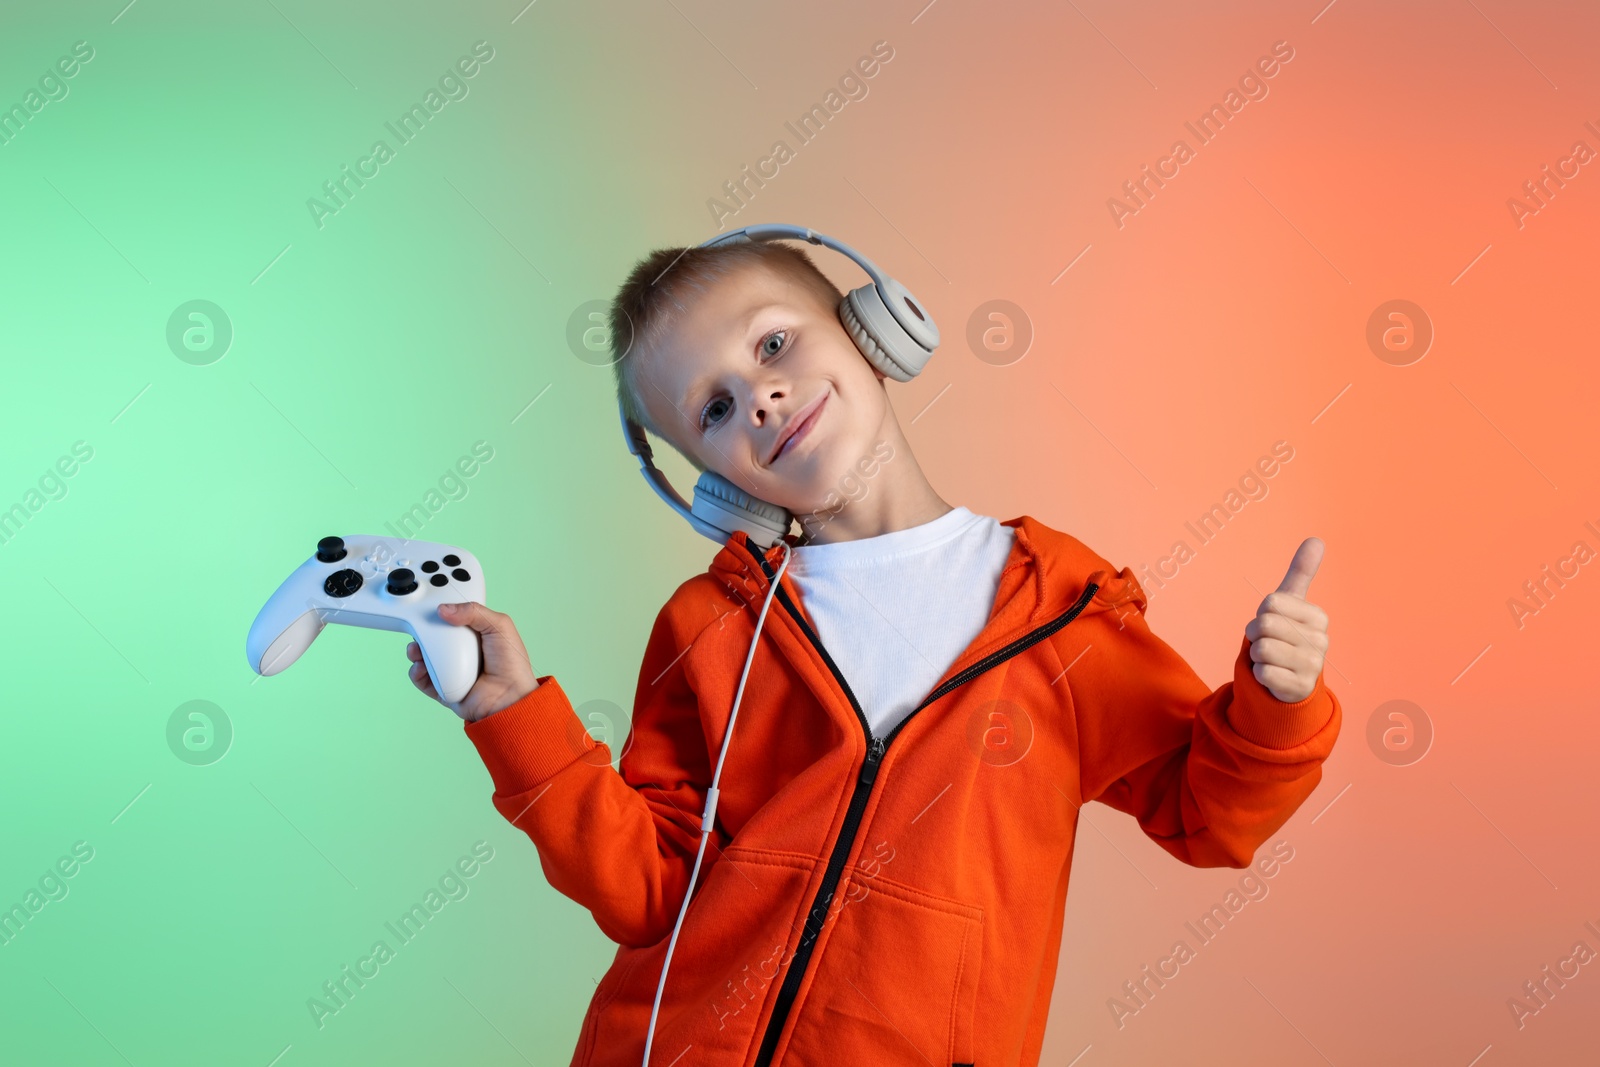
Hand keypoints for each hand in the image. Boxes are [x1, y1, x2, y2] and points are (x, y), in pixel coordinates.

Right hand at [407, 602, 538, 722]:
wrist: (510, 697)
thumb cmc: (511, 663)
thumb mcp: (499, 626)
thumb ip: (474, 612)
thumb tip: (443, 610)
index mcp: (474, 635)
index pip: (451, 621)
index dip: (439, 615)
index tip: (429, 611)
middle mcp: (461, 652)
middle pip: (433, 639)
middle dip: (421, 633)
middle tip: (417, 629)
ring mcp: (451, 671)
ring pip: (424, 659)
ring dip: (415, 652)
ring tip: (415, 649)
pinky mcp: (443, 689)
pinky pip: (423, 681)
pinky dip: (416, 673)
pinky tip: (420, 667)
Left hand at [1244, 537, 1329, 703]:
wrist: (1290, 679)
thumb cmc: (1286, 635)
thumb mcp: (1292, 603)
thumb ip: (1302, 572)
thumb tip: (1316, 539)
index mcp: (1318, 616)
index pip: (1271, 602)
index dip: (1261, 613)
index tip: (1273, 623)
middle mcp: (1321, 640)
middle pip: (1264, 624)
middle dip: (1255, 634)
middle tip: (1267, 642)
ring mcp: (1313, 665)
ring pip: (1261, 649)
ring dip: (1257, 655)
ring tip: (1272, 659)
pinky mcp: (1300, 687)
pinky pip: (1262, 672)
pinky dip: (1259, 674)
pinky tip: (1273, 675)